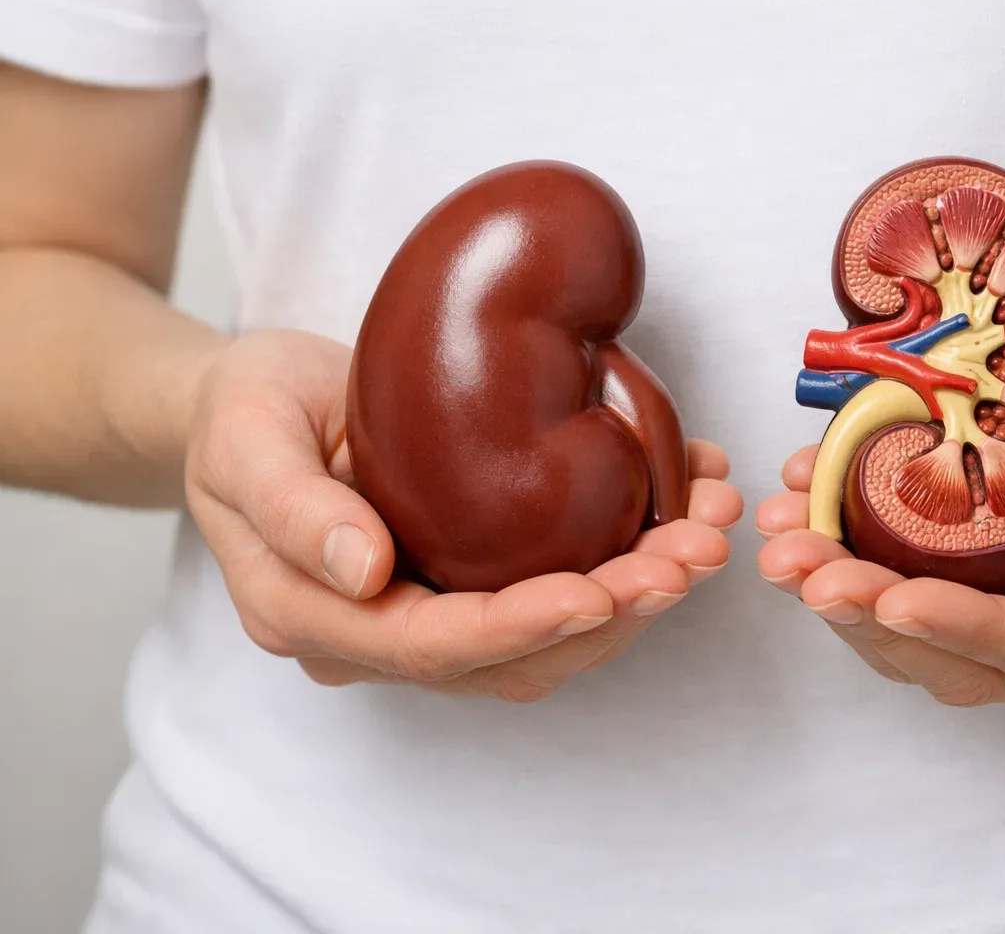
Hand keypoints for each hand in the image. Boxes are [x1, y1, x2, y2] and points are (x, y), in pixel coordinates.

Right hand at [185, 329, 741, 700]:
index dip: (521, 626)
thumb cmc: (244, 410)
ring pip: (553, 637)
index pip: (432, 646)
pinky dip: (631, 556)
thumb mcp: (246, 437)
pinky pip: (563, 589)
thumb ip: (291, 508)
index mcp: (314, 615)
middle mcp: (382, 636)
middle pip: (512, 655)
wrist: (256, 401)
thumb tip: (362, 576)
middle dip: (614, 610)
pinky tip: (684, 501)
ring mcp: (433, 614)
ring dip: (640, 590)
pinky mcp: (475, 580)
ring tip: (708, 527)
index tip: (601, 592)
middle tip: (692, 553)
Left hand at [757, 326, 1004, 704]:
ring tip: (782, 544)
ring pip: (937, 645)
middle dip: (875, 619)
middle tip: (797, 567)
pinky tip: (808, 514)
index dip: (963, 629)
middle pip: (976, 663)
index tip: (885, 595)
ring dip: (851, 601)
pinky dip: (862, 566)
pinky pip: (927, 599)